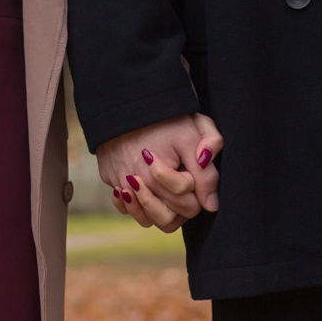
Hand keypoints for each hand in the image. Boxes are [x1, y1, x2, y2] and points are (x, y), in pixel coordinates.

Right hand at [95, 113, 224, 231]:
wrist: (127, 101)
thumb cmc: (165, 117)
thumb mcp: (193, 136)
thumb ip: (206, 172)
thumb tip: (211, 205)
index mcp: (160, 178)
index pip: (190, 207)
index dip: (198, 191)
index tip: (192, 169)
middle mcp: (137, 187)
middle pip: (169, 219)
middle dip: (181, 203)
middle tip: (182, 179)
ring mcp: (121, 185)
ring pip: (146, 219)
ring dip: (159, 209)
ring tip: (165, 189)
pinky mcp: (110, 179)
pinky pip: (126, 207)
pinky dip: (136, 203)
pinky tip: (144, 186)